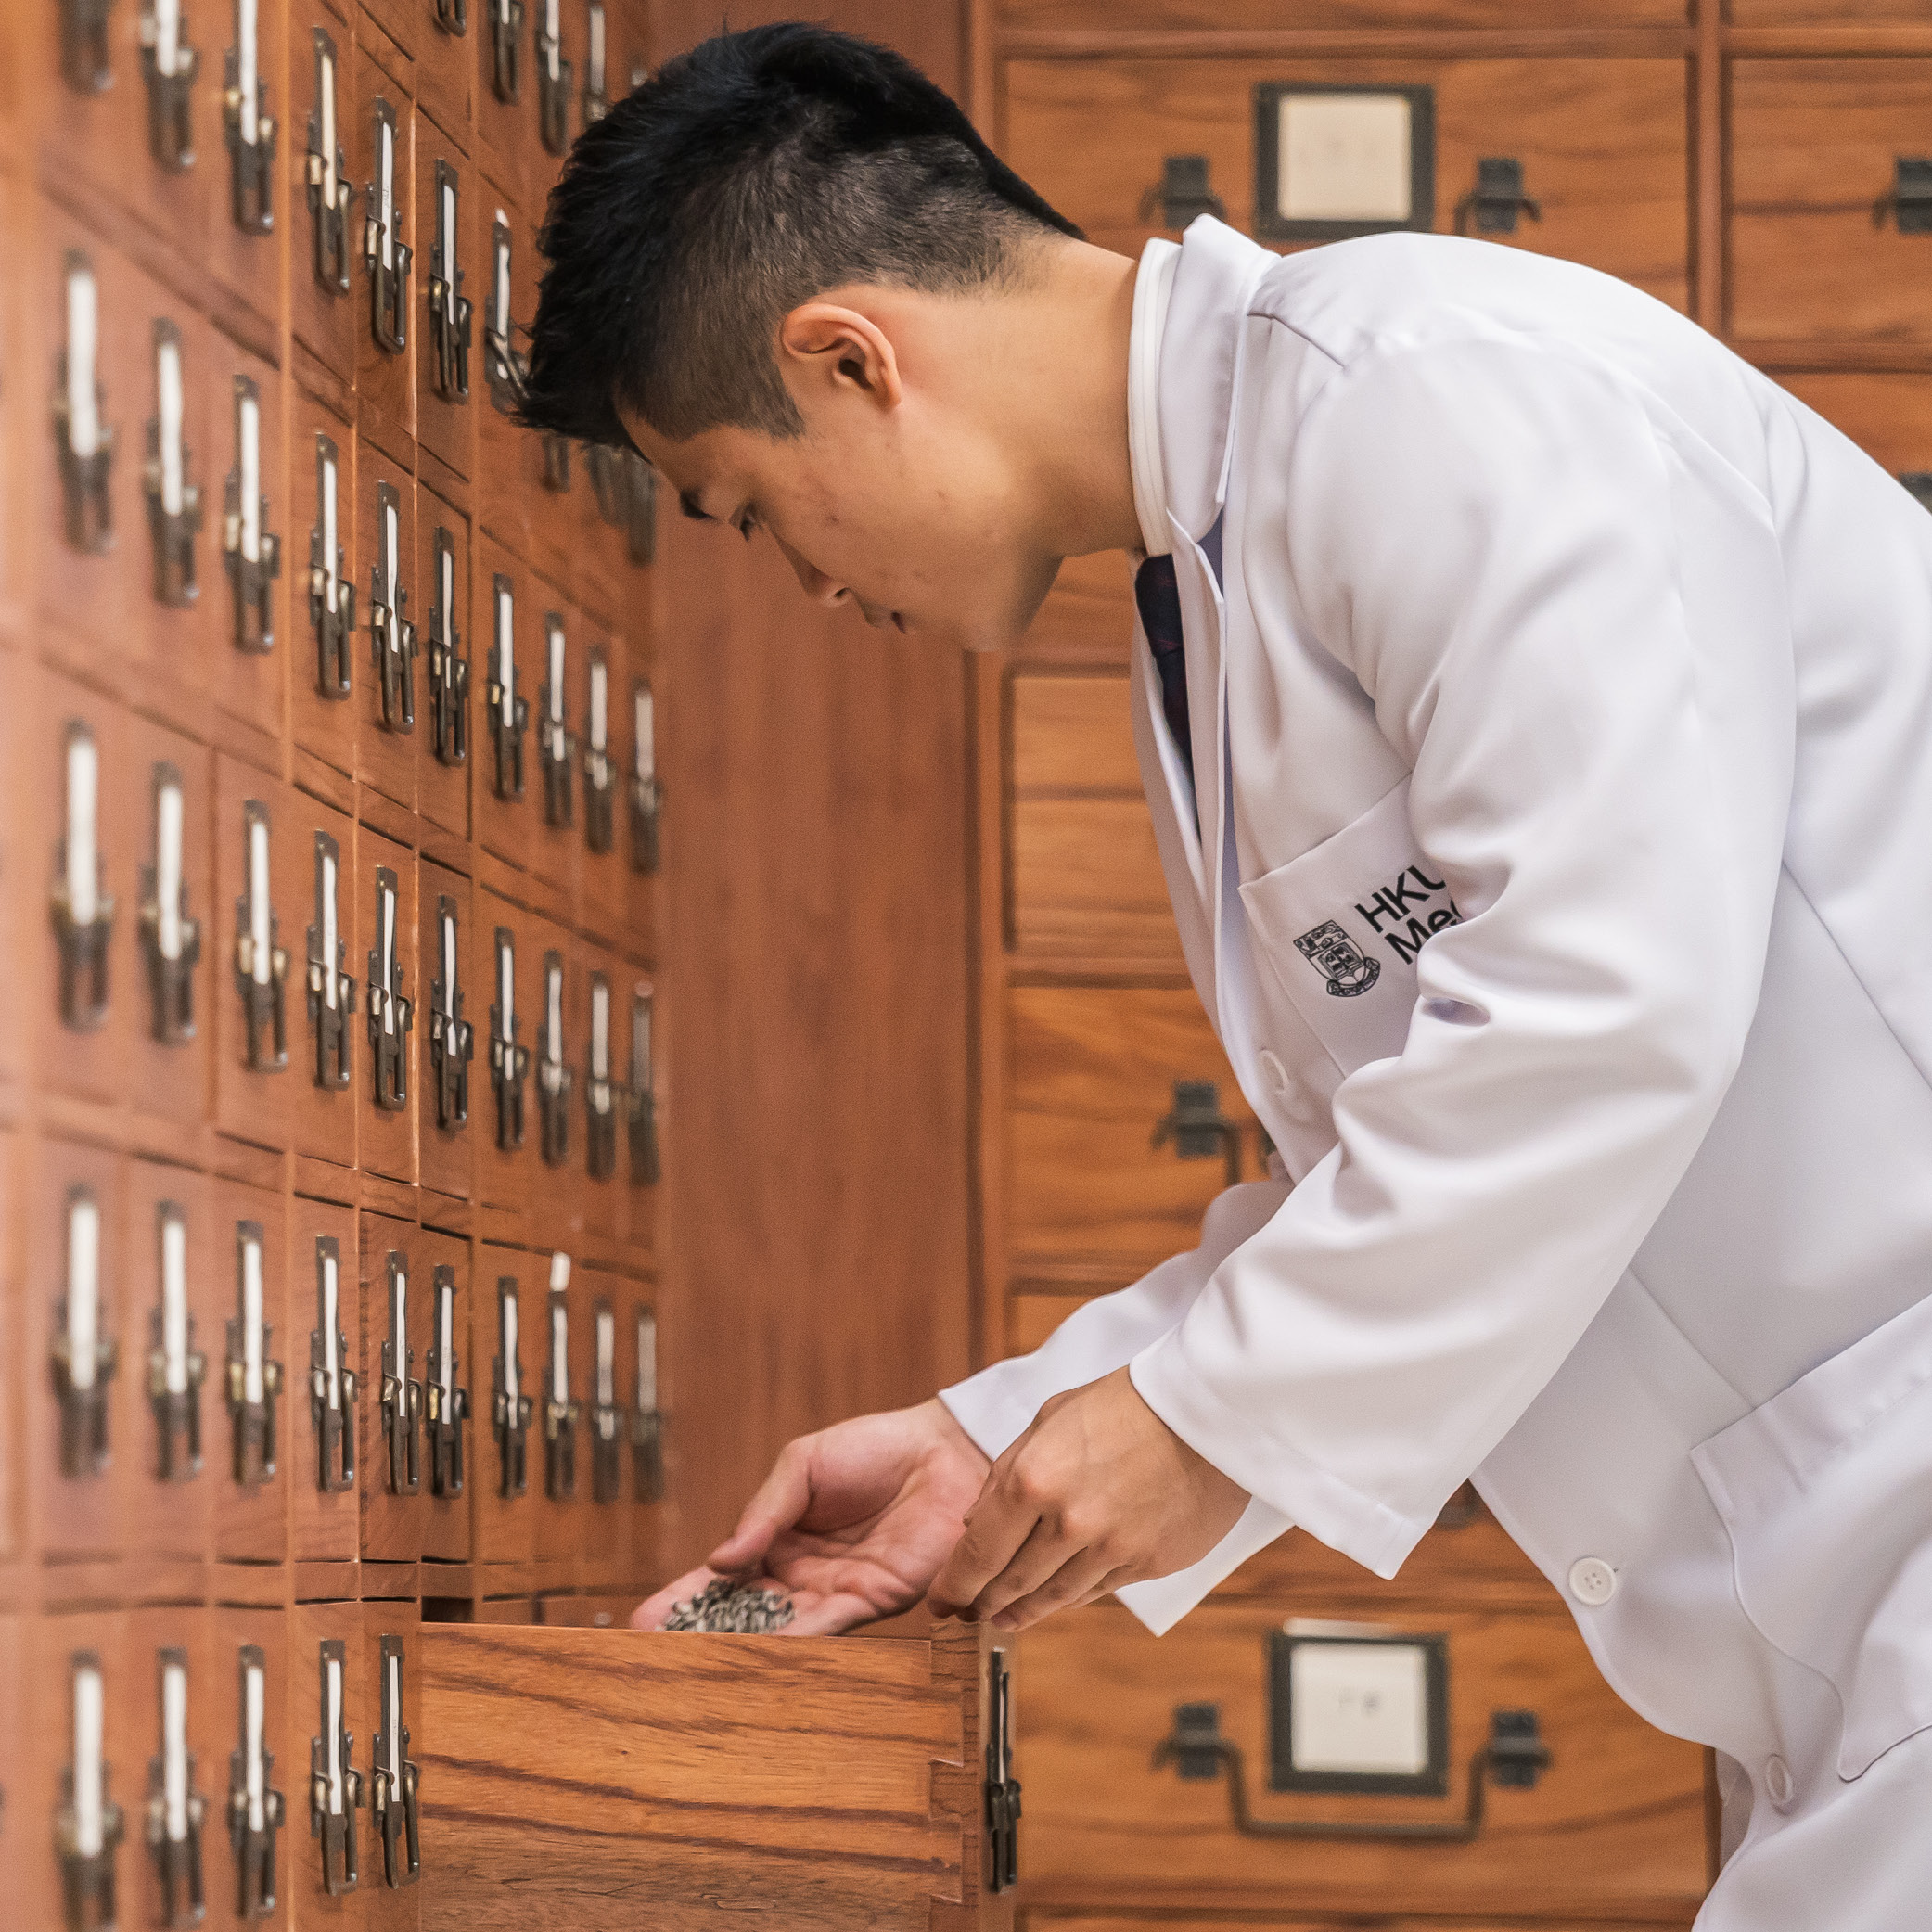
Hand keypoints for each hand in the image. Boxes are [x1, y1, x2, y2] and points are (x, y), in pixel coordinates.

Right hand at [632, 1398, 990, 1635]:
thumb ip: (764, 1510)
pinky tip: (764, 1654)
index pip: (721, 1578)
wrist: (945, 1450)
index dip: (683, 1600)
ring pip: (780, 1629)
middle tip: (657, 1662)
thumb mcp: (804, 1464)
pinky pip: (829, 1626)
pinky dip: (797, 1642)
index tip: (641, 1624)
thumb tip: (723, 1558)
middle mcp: (802, 1576)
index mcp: (778, 1539)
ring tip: (697, 1668)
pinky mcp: (875, 1600)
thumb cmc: (875, 1448)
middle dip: (700, 1639)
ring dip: (742, 1649)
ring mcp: (836, 1592)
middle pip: (743, 1615)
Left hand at [928, 1367, 1247, 1632]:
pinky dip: (1069, 1598)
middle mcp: (1068, 1523)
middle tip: (968, 1612)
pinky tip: (1055, 1600)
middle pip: (1011, 1583)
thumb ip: (1007, 1472)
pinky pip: (1096, 1593)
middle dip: (983, 1602)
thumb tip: (975, 1524)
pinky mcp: (1147, 1565)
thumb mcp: (1049, 1418)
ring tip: (1004, 1617)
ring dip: (1022, 1611)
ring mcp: (1111, 1550)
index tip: (939, 1600)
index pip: (978, 1551)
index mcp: (1034, 1479)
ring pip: (1053, 1598)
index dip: (953, 1584)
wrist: (1206, 1412)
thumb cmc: (1124, 1404)